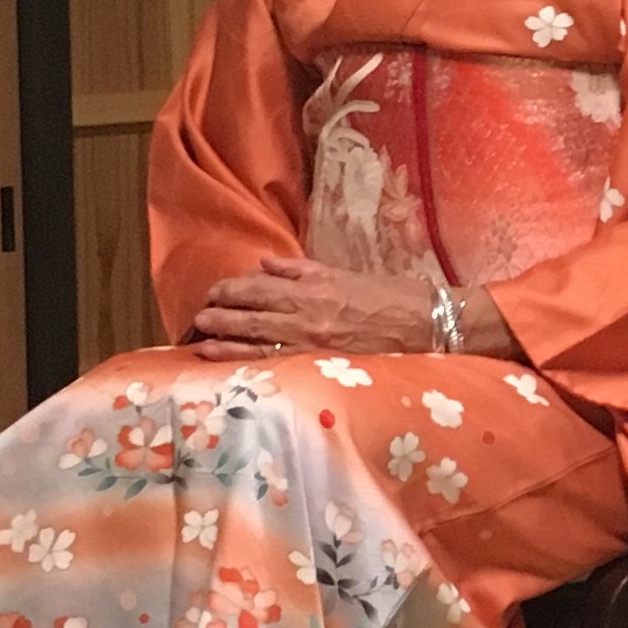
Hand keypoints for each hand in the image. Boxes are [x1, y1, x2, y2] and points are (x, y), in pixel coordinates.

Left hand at [188, 259, 496, 356]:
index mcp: (314, 286)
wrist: (429, 324)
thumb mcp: (346, 274)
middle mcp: (308, 312)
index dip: (232, 290)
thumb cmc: (392, 296)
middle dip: (219, 314)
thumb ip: (301, 270)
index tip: (215, 293)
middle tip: (197, 317)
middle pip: (250, 312)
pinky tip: (225, 362)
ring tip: (198, 340)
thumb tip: (265, 264)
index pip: (259, 285)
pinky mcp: (322, 362)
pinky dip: (246, 360)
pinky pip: (276, 361)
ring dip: (224, 339)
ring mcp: (313, 340)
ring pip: (256, 339)